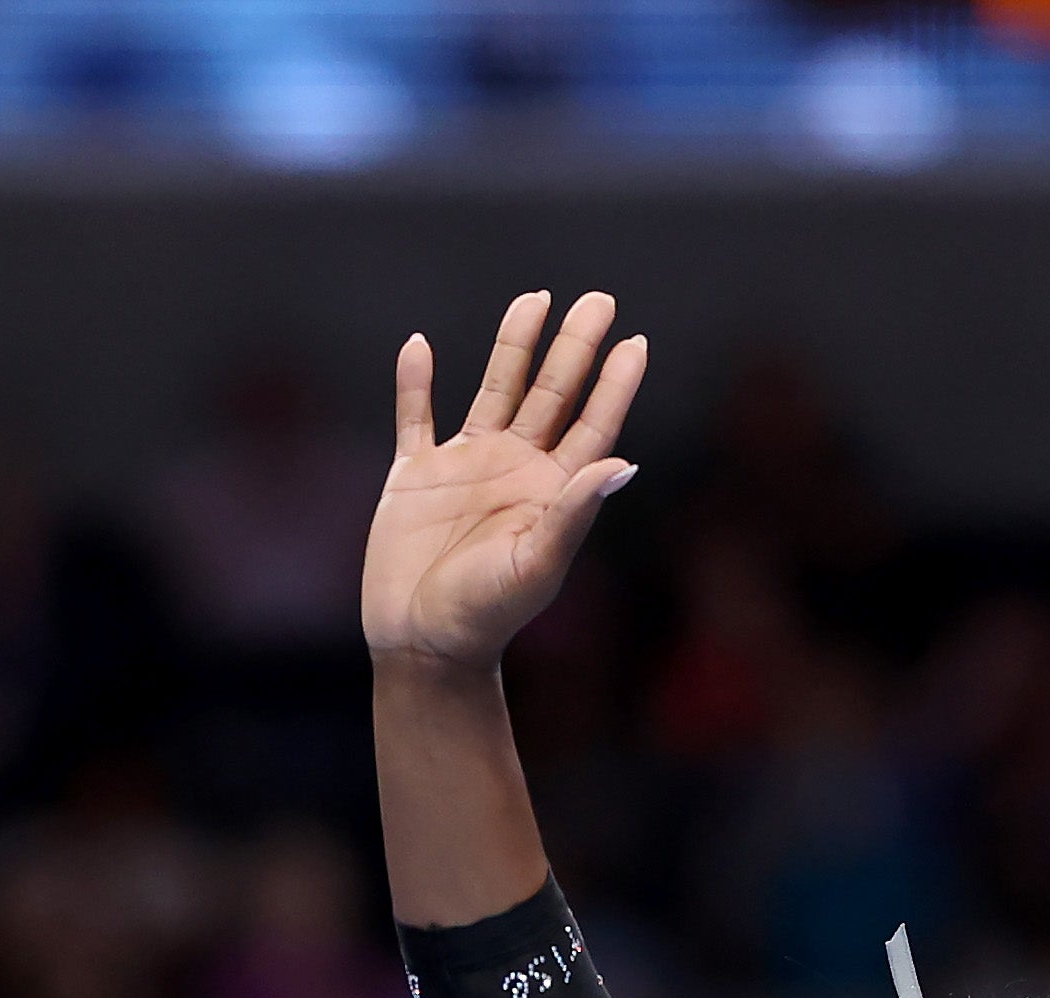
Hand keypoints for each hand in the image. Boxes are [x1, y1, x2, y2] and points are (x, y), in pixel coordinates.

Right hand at [362, 291, 645, 671]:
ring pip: (494, 389)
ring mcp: (464, 467)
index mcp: (550, 491)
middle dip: (574, 346)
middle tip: (600, 300)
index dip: (614, 384)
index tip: (635, 341)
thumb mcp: (536, 566)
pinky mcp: (414, 476)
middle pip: (551, 393)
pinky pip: (414, 417)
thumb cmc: (485, 617)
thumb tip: (623, 464)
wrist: (423, 647)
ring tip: (534, 299)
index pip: (592, 425)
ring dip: (513, 346)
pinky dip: (414, 383)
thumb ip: (574, 513)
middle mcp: (514, 470)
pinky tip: (420, 346)